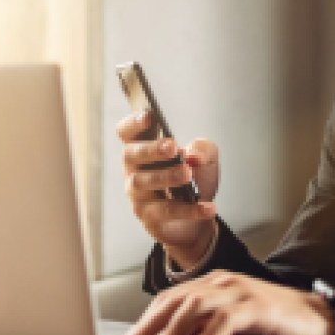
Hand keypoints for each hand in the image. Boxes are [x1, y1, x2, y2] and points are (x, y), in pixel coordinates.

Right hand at [117, 110, 219, 268]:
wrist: (199, 218)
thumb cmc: (195, 180)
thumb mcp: (206, 160)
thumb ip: (203, 150)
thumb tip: (193, 155)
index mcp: (144, 148)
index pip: (126, 131)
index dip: (133, 123)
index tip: (149, 116)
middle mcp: (134, 169)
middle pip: (130, 154)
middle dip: (151, 149)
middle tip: (173, 147)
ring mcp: (138, 194)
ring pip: (143, 182)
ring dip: (166, 176)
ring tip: (187, 173)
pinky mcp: (148, 217)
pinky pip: (165, 211)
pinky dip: (189, 209)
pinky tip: (208, 206)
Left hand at [117, 271, 334, 334]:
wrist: (317, 317)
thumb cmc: (273, 322)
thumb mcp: (231, 323)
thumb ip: (204, 327)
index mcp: (213, 284)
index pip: (170, 298)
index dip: (146, 320)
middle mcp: (222, 283)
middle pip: (175, 301)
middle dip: (149, 326)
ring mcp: (240, 292)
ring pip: (196, 308)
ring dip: (171, 333)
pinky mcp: (258, 307)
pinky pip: (225, 322)